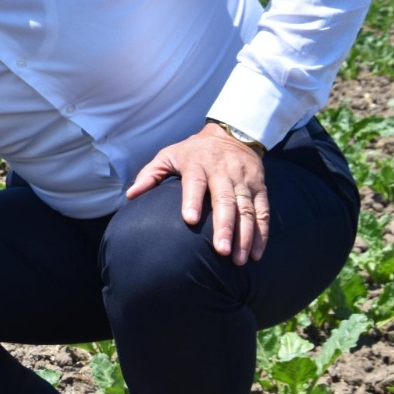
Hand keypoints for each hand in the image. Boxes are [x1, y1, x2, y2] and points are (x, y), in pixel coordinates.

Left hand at [126, 123, 268, 265]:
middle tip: (222, 251)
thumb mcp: (169, 155)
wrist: (232, 133)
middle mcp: (223, 172)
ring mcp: (243, 180)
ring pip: (247, 209)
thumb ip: (150, 174)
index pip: (195, 183)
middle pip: (225, 200)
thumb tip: (130, 195)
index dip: (193, 200)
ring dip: (245, 235)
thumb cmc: (193, 152)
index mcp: (198, 164)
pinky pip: (263, 211)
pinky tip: (256, 253)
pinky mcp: (259, 187)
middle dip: (225, 226)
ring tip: (239, 260)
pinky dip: (262, 233)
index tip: (189, 220)